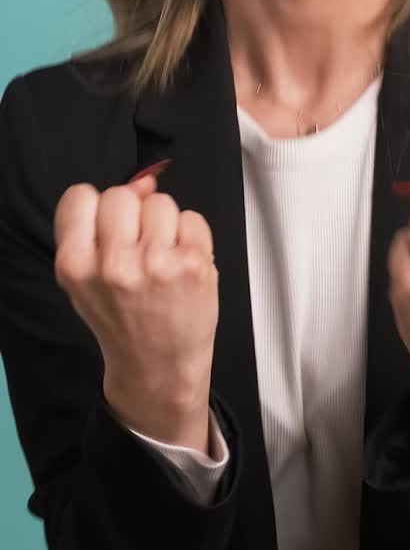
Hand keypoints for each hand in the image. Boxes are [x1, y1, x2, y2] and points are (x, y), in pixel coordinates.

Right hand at [53, 172, 218, 450]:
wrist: (157, 366)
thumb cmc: (122, 318)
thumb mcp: (89, 278)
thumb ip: (100, 226)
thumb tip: (143, 182)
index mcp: (76, 266)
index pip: (80, 196)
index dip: (96, 209)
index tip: (106, 231)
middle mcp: (113, 264)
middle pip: (121, 195)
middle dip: (133, 215)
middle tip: (138, 249)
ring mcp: (156, 264)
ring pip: (161, 203)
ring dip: (165, 225)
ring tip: (162, 260)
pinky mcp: (194, 265)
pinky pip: (193, 219)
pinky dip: (192, 237)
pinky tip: (184, 266)